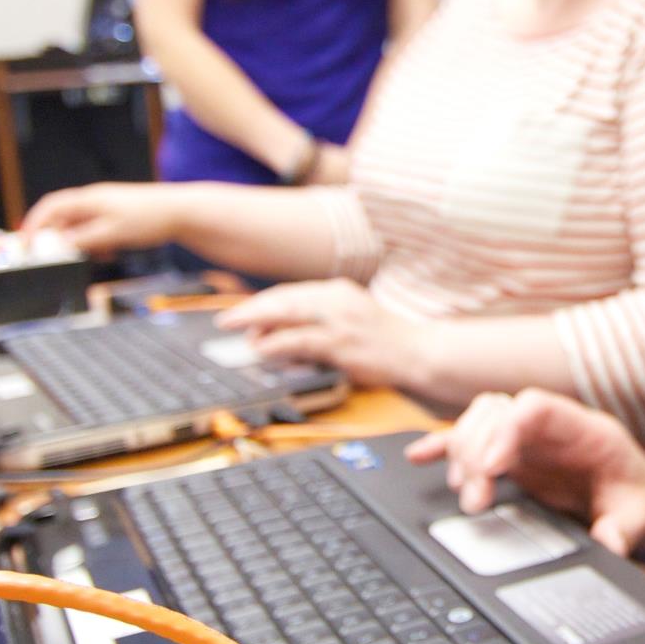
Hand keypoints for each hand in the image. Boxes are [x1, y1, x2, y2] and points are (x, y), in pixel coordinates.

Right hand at [21, 183, 178, 253]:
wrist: (181, 211)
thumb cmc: (149, 218)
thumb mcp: (112, 233)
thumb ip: (84, 239)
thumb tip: (59, 244)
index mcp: (89, 199)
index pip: (51, 207)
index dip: (34, 224)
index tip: (25, 244)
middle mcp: (94, 201)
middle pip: (62, 219)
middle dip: (57, 239)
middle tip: (54, 258)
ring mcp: (105, 208)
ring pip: (80, 227)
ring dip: (80, 244)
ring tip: (94, 256)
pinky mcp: (116, 217)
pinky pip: (96, 231)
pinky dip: (95, 244)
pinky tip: (107, 253)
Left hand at [218, 278, 420, 388]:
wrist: (418, 352)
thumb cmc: (385, 340)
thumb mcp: (351, 319)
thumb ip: (318, 322)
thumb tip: (279, 335)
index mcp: (338, 291)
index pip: (290, 292)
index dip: (262, 303)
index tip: (242, 313)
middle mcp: (336, 299)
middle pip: (283, 299)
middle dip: (251, 310)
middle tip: (226, 321)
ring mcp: (339, 320)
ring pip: (287, 314)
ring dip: (257, 322)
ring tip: (237, 332)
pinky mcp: (341, 342)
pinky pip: (300, 340)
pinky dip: (277, 343)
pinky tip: (262, 349)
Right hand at [404, 389, 644, 555]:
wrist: (642, 501)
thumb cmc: (641, 502)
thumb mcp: (642, 518)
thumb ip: (624, 529)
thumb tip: (609, 543)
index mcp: (586, 430)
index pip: (535, 407)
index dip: (505, 428)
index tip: (491, 467)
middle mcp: (551, 428)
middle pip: (497, 413)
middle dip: (476, 452)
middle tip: (475, 500)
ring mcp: (530, 440)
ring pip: (480, 421)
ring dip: (462, 454)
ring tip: (467, 495)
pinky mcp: (513, 457)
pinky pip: (472, 440)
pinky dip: (445, 446)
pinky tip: (421, 456)